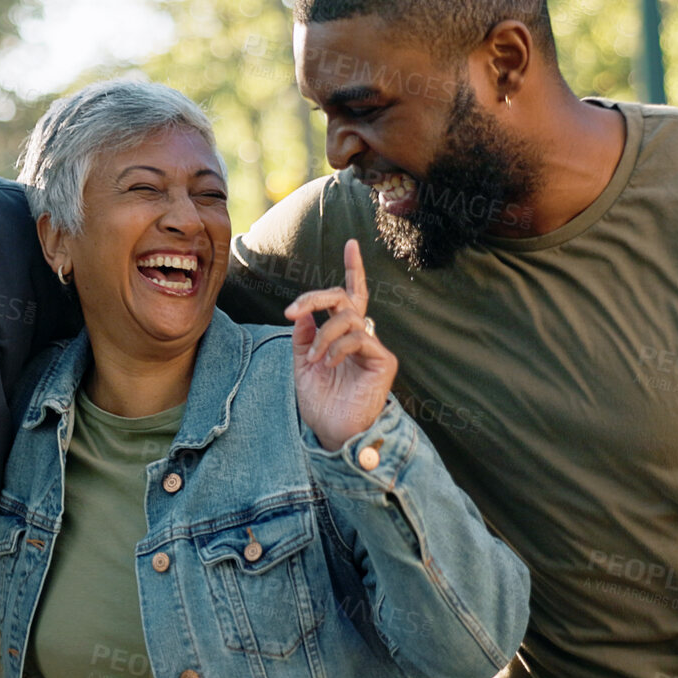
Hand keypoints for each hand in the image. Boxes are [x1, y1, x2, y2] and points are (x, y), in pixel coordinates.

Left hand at [284, 239, 397, 451]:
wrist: (333, 433)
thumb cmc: (320, 403)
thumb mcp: (301, 366)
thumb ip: (302, 338)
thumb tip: (302, 315)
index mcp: (342, 335)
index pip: (349, 296)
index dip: (353, 270)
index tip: (351, 244)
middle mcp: (361, 336)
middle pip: (345, 298)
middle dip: (316, 297)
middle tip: (294, 311)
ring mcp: (373, 347)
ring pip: (347, 317)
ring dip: (322, 334)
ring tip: (312, 360)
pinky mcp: (384, 360)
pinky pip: (357, 338)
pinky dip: (335, 348)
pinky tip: (326, 365)